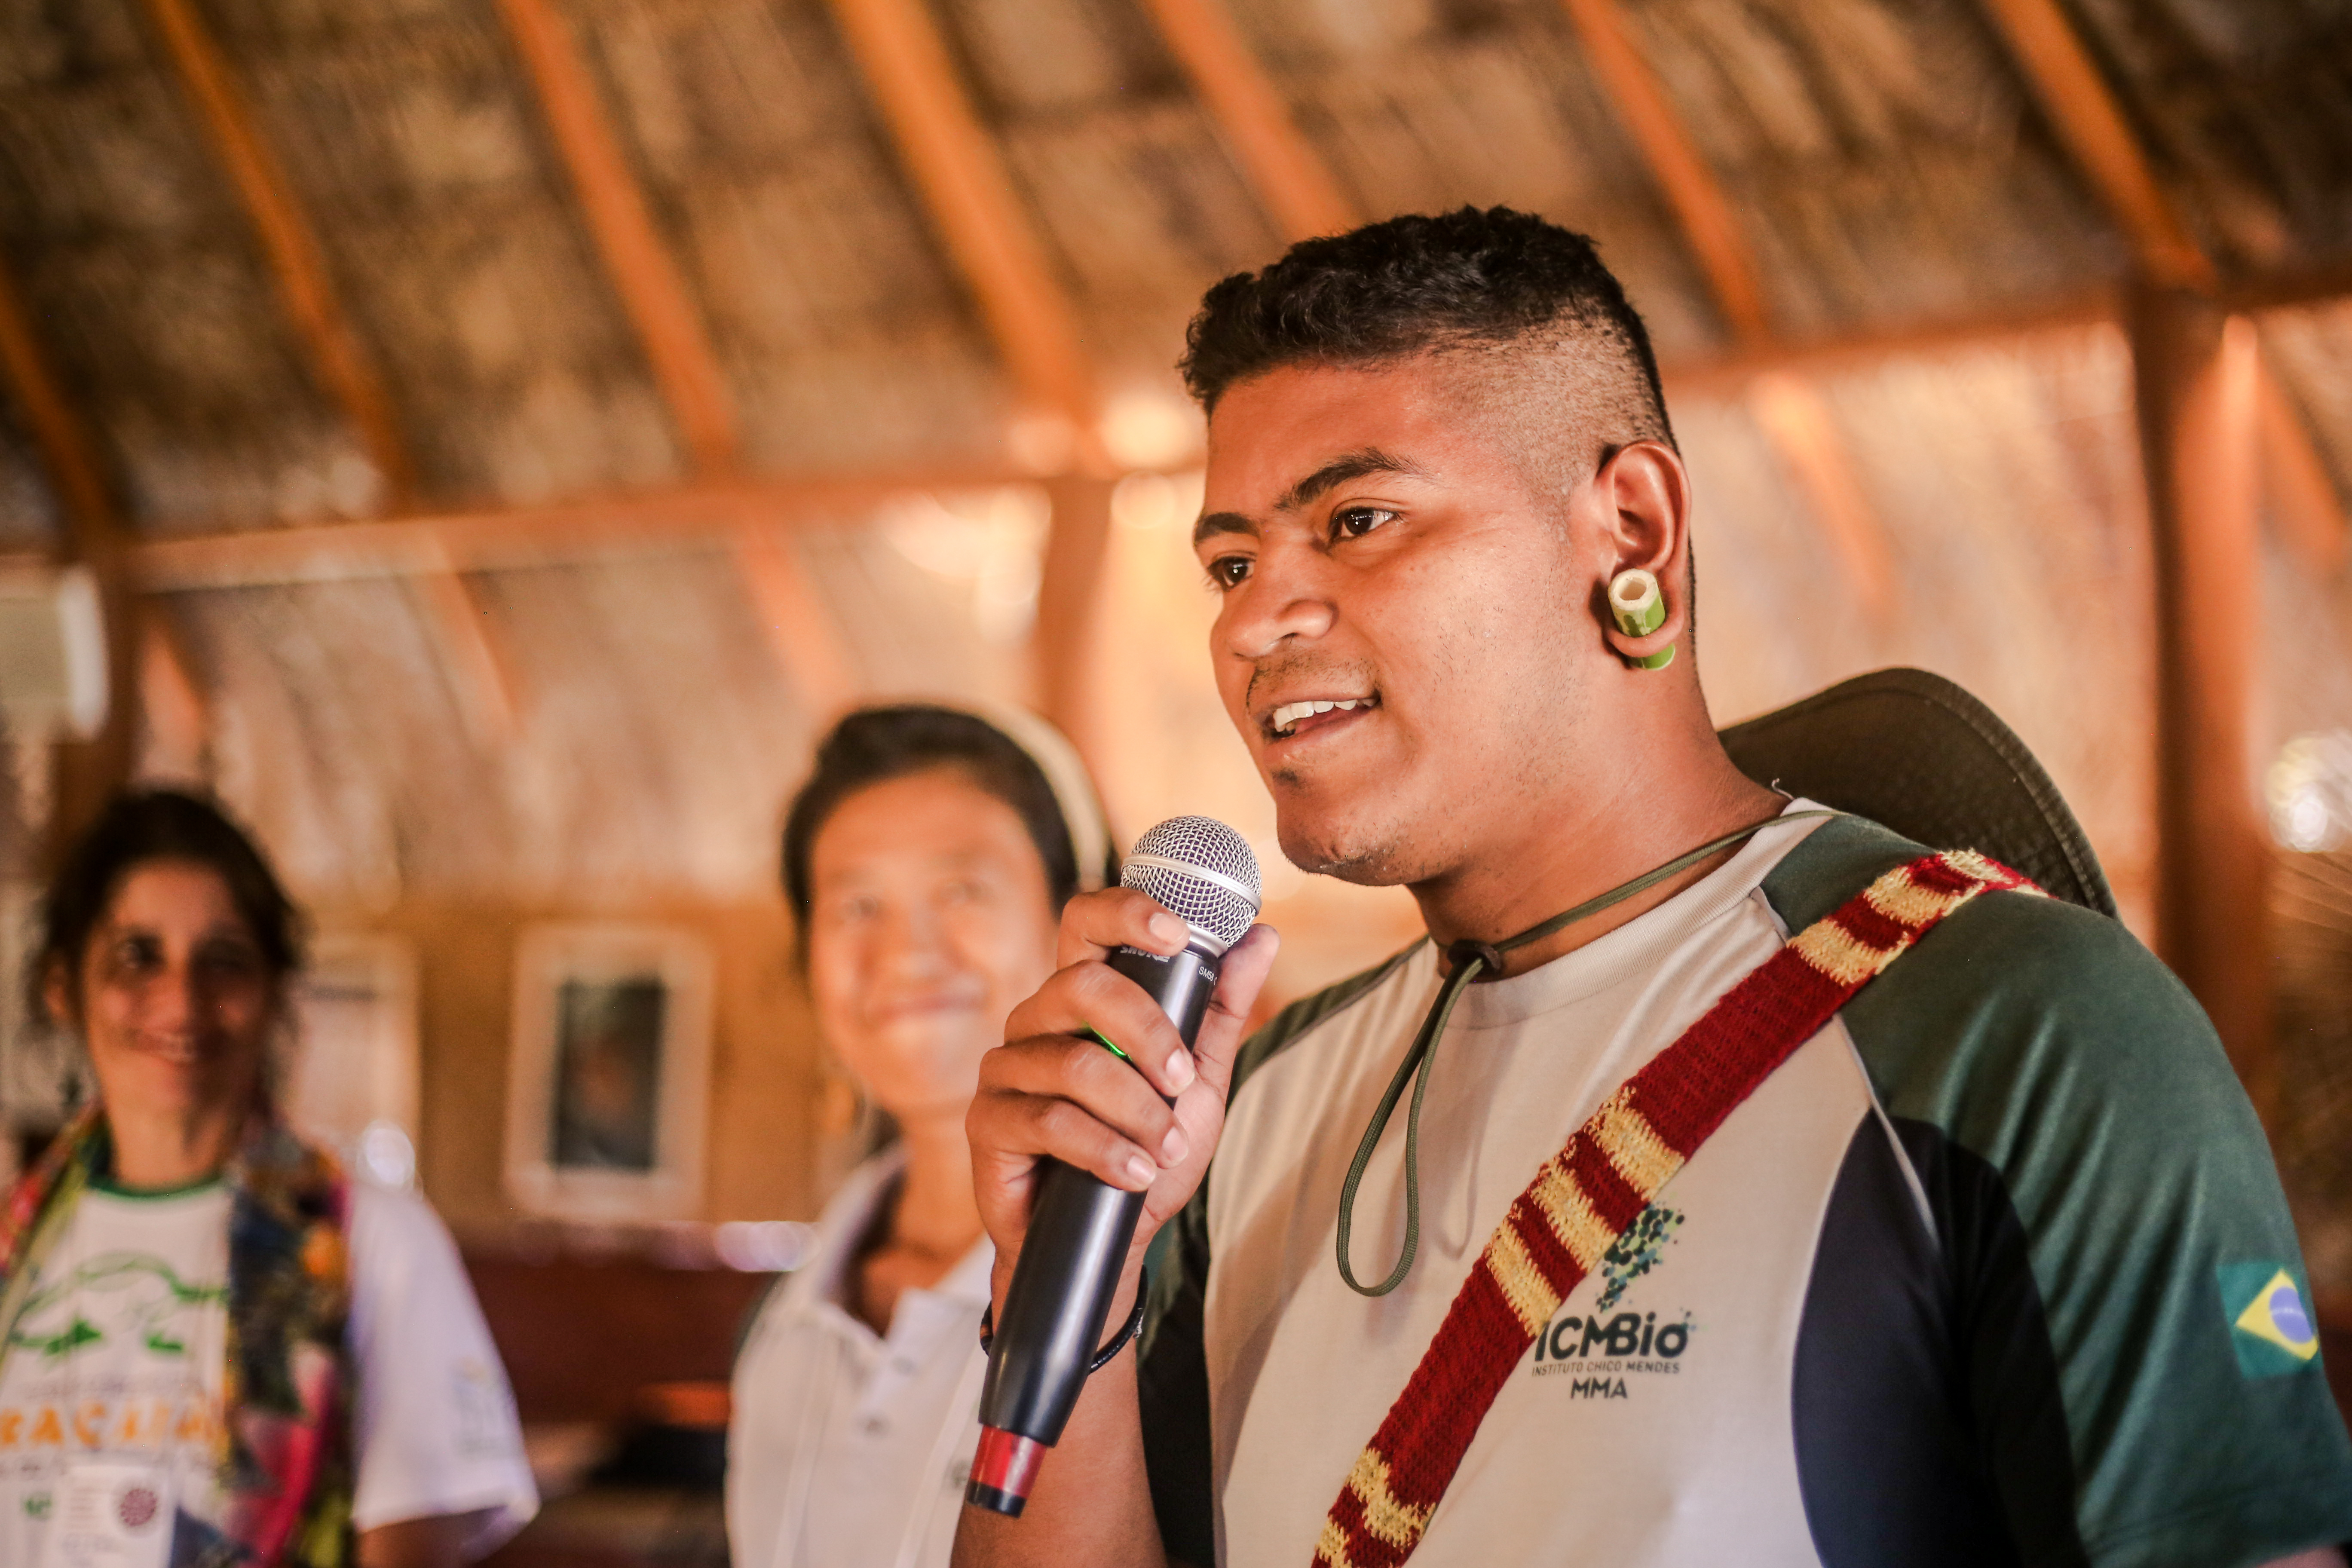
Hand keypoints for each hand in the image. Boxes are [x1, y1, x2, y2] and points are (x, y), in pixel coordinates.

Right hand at [970, 887, 1277, 1297]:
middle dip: (1147, 1031)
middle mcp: (1037, 1020)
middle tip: (1182, 1081)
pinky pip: (1049, 1121)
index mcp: (1082, 996)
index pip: (1087, 922)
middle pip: (1081, 986)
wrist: (1112, 1236)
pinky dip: (1105, 1150)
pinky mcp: (989, 1121)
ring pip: (1073, 1062)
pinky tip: (1135, 1174)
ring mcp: (1007, 1068)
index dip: (1125, 913)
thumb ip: (1222, 1010)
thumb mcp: (1199, 1080)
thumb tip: (1263, 936)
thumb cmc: (1149, 1149)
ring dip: (1136, 1110)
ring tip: (1165, 1148)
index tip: (1177, 933)